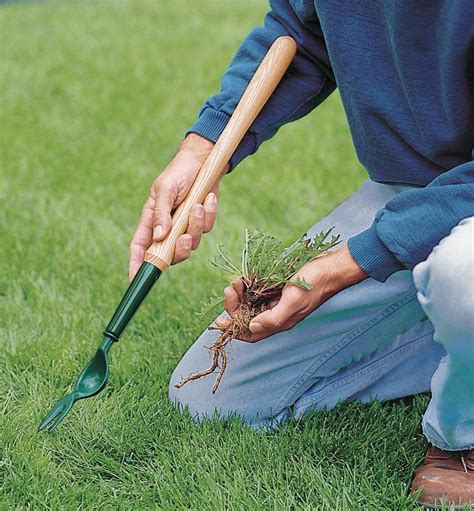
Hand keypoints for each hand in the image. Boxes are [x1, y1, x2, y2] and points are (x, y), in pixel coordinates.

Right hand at [129, 134, 225, 279]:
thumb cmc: (178, 173)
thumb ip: (161, 213)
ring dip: (197, 225)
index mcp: (151, 221)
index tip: (135, 279)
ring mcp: (185, 227)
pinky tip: (209, 198)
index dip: (137, 264)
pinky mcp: (201, 223)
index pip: (140, 248)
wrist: (202, 162)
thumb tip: (159, 237)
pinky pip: (207, 228)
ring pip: (192, 243)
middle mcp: (167, 229)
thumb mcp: (165, 189)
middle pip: (170, 255)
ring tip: (199, 205)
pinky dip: (210, 214)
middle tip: (186, 236)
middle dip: (179, 250)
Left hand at [215, 245, 367, 341]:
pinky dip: (248, 283)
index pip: (251, 333)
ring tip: (236, 280)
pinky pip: (256, 288)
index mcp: (279, 321)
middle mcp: (275, 312)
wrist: (331, 266)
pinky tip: (245, 276)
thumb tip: (252, 327)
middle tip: (229, 289)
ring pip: (249, 301)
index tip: (219, 320)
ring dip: (239, 292)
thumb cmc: (315, 284)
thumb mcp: (294, 301)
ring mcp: (276, 298)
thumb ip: (274, 317)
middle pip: (246, 315)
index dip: (234, 329)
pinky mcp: (276, 285)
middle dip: (234, 305)